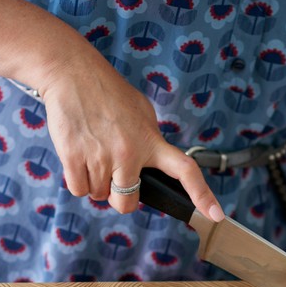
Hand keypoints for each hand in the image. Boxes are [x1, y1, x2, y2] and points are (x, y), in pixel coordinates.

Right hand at [37, 48, 223, 220]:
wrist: (71, 72)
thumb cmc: (107, 92)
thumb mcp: (141, 113)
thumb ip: (151, 143)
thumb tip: (154, 168)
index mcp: (151, 141)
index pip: (186, 171)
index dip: (202, 195)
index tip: (215, 214)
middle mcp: (130, 153)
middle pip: (127, 203)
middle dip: (119, 197)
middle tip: (112, 175)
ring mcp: (102, 156)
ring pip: (99, 196)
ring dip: (95, 183)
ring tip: (93, 152)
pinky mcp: (74, 157)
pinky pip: (79, 189)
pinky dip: (77, 180)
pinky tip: (78, 156)